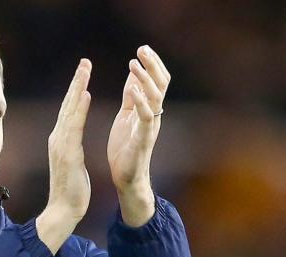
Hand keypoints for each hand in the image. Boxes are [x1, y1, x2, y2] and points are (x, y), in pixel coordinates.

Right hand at [37, 59, 92, 253]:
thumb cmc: (70, 191)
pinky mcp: (66, 153)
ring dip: (77, 87)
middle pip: (67, 104)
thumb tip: (72, 141)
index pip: (69, 111)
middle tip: (85, 61)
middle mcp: (57, 139)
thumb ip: (71, 149)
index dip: (76, 91)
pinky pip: (74, 126)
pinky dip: (78, 109)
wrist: (63, 210)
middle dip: (76, 82)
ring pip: (69, 110)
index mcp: (60, 141)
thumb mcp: (72, 164)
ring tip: (85, 69)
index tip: (83, 74)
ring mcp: (60, 145)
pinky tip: (85, 95)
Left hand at [107, 46, 169, 224]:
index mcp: (148, 109)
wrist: (126, 178)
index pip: (156, 81)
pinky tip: (133, 90)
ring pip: (155, 97)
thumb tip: (134, 75)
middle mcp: (154, 115)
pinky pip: (147, 117)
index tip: (142, 49)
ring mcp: (150, 127)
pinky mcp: (143, 139)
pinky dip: (141, 101)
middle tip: (142, 49)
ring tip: (133, 64)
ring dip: (144, 78)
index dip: (152, 64)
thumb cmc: (125, 149)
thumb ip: (131, 97)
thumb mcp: (127, 116)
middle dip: (152, 65)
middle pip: (160, 84)